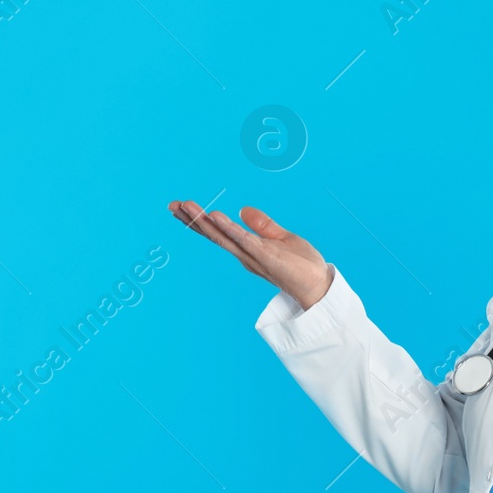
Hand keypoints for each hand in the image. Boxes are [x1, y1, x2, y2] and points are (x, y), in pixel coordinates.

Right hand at [167, 200, 331, 309]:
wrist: (320, 287)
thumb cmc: (303, 266)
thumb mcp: (281, 238)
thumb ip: (262, 225)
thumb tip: (242, 209)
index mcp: (247, 249)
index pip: (220, 232)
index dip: (200, 220)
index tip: (182, 207)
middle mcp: (246, 255)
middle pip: (215, 235)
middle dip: (193, 220)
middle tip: (172, 205)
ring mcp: (255, 257)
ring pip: (224, 237)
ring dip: (204, 222)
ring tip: (187, 207)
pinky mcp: (268, 257)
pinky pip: (245, 241)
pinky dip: (230, 228)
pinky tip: (217, 217)